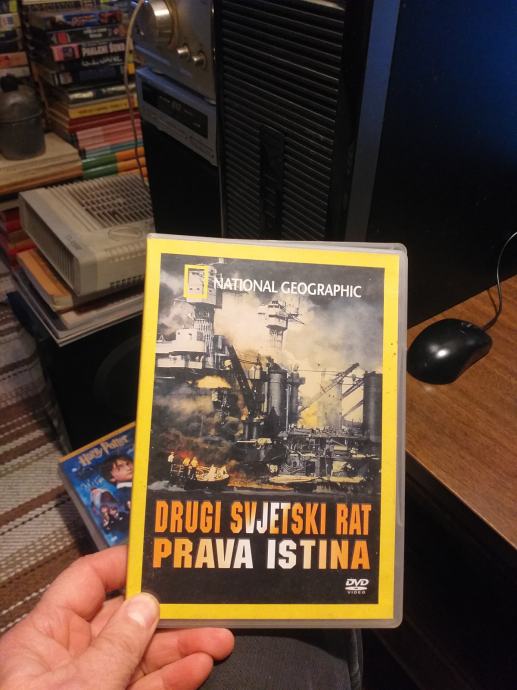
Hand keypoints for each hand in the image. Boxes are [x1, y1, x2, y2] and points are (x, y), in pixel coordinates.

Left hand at [0, 545, 233, 689]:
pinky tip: (197, 670)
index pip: (86, 583)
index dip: (125, 565)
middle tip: (210, 609)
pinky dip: (171, 682)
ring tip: (219, 642)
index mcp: (44, 638)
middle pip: (124, 621)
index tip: (166, 557)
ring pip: (140, 658)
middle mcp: (68, 659)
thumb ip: (115, 647)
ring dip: (180, 650)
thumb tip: (146, 603)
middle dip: (168, 615)